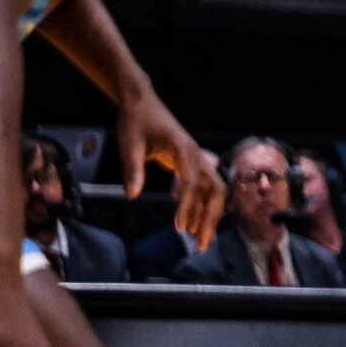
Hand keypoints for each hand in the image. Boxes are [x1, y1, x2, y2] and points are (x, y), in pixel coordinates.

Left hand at [117, 91, 222, 249]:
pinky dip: (201, 207)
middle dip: (211, 219)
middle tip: (202, 244)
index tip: (180, 227)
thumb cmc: (136, 121)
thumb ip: (132, 170)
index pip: (193, 183)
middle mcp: (197, 157)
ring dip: (209, 216)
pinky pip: (204, 188)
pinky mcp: (192, 164)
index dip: (188, 206)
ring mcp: (197, 160)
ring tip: (199, 239)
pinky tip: (193, 222)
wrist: (142, 102)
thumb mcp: (130, 144)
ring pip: (214, 192)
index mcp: (184, 150)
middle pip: (215, 191)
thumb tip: (132, 196)